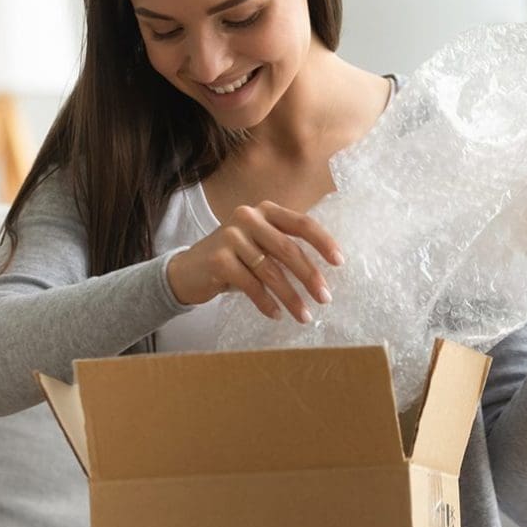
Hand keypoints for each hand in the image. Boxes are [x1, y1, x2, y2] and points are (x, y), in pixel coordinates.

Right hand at [166, 200, 343, 322]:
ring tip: (304, 315)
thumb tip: (324, 271)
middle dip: (310, 277)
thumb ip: (284, 247)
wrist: (187, 270)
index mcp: (265, 211)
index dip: (323, 242)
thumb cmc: (233, 259)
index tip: (339, 262)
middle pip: (288, 249)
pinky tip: (276, 314)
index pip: (301, 224)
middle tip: (325, 298)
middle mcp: (248, 217)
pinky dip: (266, 302)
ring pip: (271, 271)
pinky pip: (251, 285)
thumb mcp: (259, 244)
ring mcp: (231, 236)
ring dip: (291, 297)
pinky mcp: (219, 259)